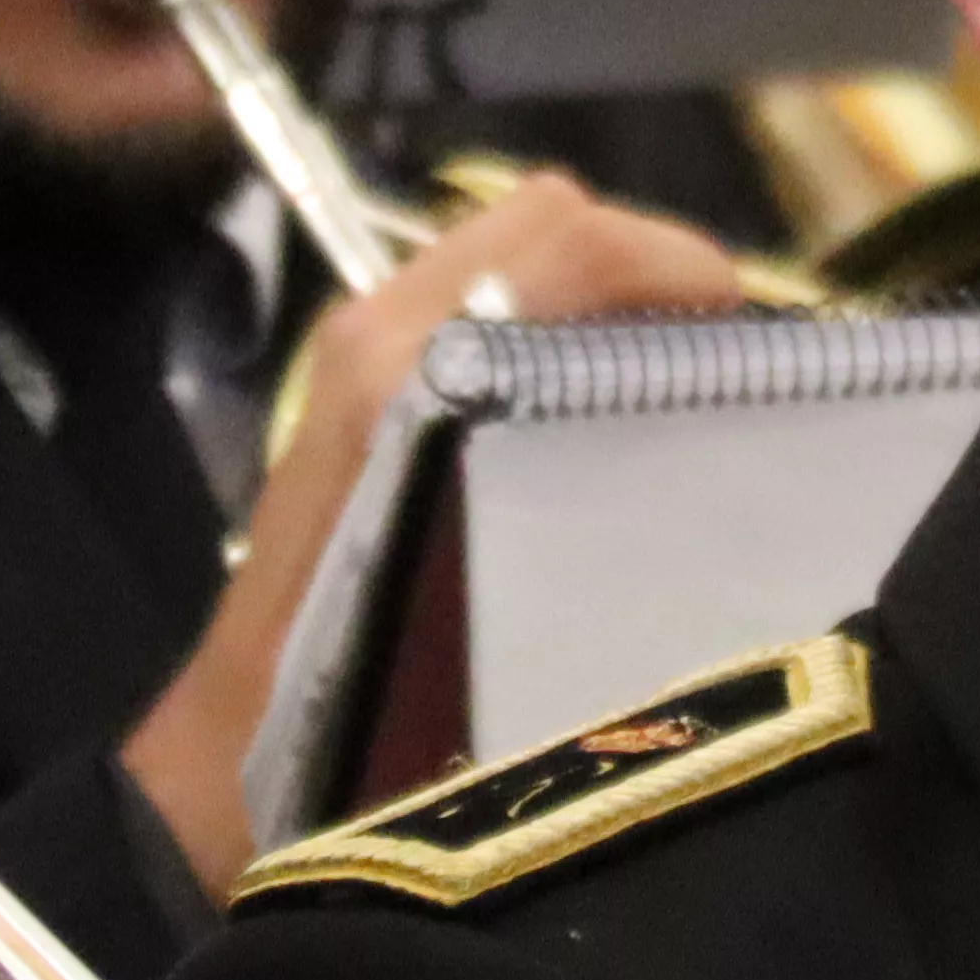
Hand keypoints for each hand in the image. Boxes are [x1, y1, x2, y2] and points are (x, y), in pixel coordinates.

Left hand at [120, 170, 753, 889]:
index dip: (679, 264)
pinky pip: (485, 303)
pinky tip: (606, 416)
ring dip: (605, 291)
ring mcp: (360, 350)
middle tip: (725, 353)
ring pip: (515, 252)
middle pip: (544, 219)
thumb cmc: (351, 711)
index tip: (753, 331)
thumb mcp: (489, 603)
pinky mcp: (356, 389)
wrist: (226, 759)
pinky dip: (561, 322)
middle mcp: (378, 329)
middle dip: (647, 263)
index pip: (567, 241)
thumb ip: (581, 502)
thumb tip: (727, 432)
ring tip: (683, 379)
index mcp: (403, 366)